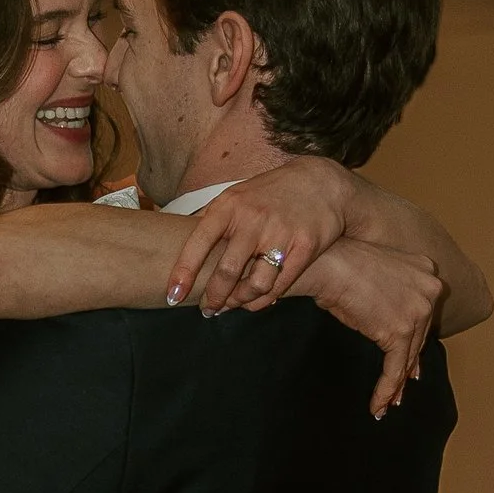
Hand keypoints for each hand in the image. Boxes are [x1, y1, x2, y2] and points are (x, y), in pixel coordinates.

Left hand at [163, 158, 359, 312]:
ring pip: (255, 284)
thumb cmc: (270, 193)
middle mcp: (253, 219)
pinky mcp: (304, 247)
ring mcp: (280, 233)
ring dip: (240, 301)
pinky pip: (279, 285)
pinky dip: (265, 300)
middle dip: (214, 298)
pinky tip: (256, 301)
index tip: (172, 295)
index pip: (198, 243)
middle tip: (208, 310)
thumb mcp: (238, 195)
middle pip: (227, 272)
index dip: (183, 273)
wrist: (321, 183)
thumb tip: (177, 235)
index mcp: (230, 206)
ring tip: (234, 305)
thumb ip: (212, 217)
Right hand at [306, 240, 443, 413]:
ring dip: (396, 384)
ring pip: (408, 356)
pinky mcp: (400, 332)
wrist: (329, 264)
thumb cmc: (340, 263)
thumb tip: (387, 323)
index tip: (412, 365)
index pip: (423, 315)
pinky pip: (394, 369)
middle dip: (407, 366)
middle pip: (419, 338)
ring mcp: (417, 311)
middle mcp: (429, 289)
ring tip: (387, 403)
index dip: (415, 342)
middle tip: (400, 390)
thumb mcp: (377, 271)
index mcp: (426, 271)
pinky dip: (385, 389)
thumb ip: (392, 293)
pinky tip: (377, 405)